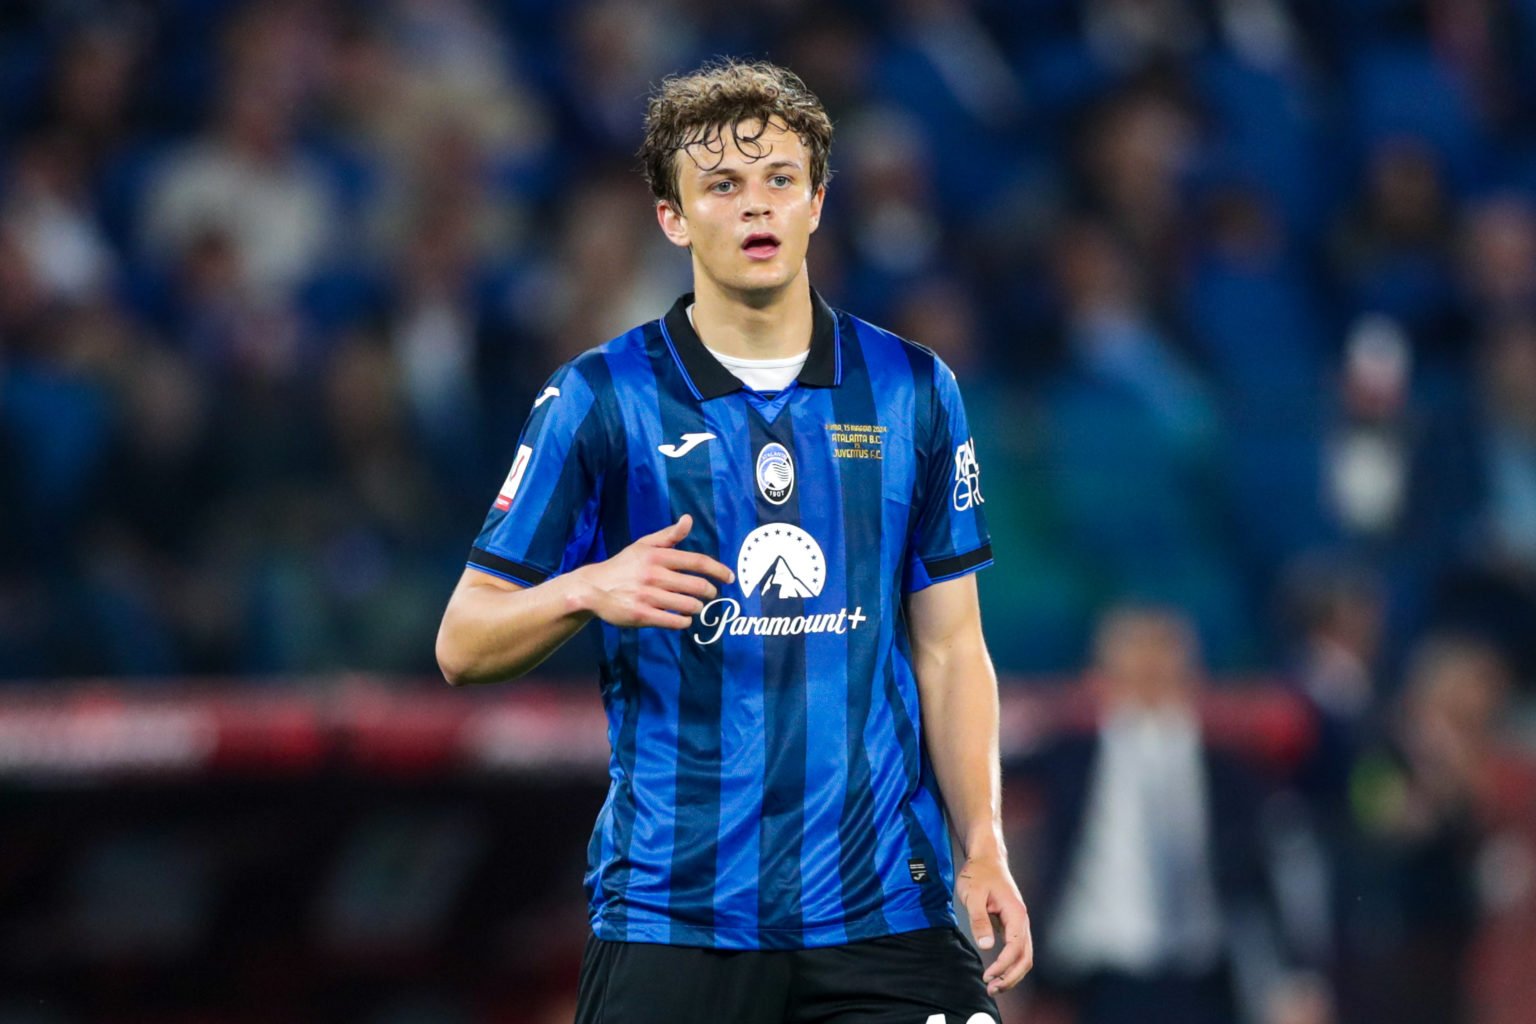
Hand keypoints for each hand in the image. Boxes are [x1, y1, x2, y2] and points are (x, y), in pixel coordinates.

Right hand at [574, 514, 733, 629]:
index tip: (730, 577)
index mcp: (657, 556)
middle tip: (710, 594)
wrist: (593, 588)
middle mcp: (654, 575)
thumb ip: (668, 535)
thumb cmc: (623, 566)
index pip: (697, 561)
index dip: (718, 570)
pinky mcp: (642, 615)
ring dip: (697, 608)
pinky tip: (683, 619)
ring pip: (688, 605)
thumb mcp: (643, 545)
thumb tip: (688, 519)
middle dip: (709, 592)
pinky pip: (674, 622)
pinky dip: (684, 622)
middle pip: (697, 586)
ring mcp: (648, 596)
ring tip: (695, 607)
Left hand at [956, 852, 1032, 994]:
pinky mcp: (1012, 924)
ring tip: (993, 986)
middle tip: (991, 989)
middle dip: (1011, 977)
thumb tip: (987, 946)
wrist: (986, 857)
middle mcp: (1022, 920)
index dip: (1003, 965)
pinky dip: (1010, 964)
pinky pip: (1017, 950)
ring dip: (1011, 974)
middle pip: (1026, 957)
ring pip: (1024, 955)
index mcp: (1016, 913)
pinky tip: (996, 972)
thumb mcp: (973, 895)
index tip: (987, 975)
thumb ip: (979, 920)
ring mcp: (1019, 923)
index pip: (1016, 947)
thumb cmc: (979, 873)